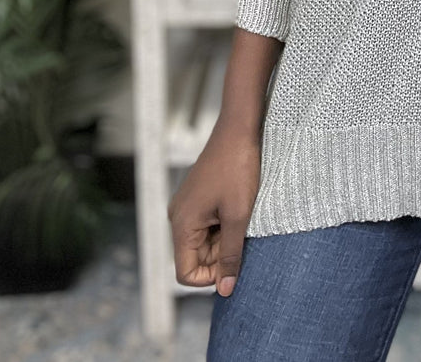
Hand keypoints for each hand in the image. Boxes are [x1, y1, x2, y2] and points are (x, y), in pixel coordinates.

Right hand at [167, 124, 261, 297]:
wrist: (238, 130)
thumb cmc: (238, 170)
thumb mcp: (238, 216)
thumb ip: (231, 255)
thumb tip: (226, 290)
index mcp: (181, 224)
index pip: (186, 273)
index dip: (211, 277)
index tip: (235, 263)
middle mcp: (177, 217)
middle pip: (195, 258)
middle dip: (220, 255)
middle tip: (242, 233)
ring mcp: (186, 207)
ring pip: (203, 242)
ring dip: (224, 239)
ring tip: (241, 217)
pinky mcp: (196, 198)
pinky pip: (206, 225)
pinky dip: (223, 226)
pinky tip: (237, 208)